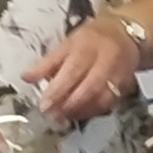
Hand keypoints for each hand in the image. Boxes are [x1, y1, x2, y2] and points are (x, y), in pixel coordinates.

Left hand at [27, 18, 142, 125]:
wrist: (127, 34)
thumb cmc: (91, 38)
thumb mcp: (67, 43)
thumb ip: (48, 62)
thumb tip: (25, 77)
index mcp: (87, 46)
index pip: (72, 71)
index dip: (58, 90)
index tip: (43, 105)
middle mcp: (105, 61)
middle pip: (89, 88)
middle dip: (69, 105)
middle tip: (53, 116)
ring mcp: (118, 75)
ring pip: (101, 99)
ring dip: (81, 112)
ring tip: (63, 118)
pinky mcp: (125, 87)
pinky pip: (109, 104)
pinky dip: (92, 112)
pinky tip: (79, 115)